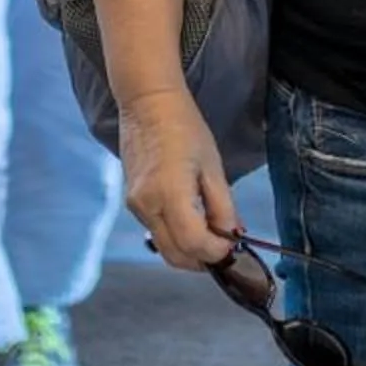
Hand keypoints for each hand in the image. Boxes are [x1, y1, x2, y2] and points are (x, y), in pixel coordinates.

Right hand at [120, 89, 238, 271]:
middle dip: (202, 259)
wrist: (148, 105)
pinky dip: (175, 236)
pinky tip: (192, 219)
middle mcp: (147, 207)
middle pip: (175, 255)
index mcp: (170, 194)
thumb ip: (223, 207)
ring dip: (188, 250)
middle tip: (224, 248)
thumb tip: (232, 237)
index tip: (233, 246)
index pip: (194, 244)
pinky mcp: (132, 203)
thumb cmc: (185, 128)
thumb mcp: (213, 167)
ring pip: (164, 247)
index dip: (217, 252)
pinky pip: (156, 231)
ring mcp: (135, 207)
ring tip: (211, 233)